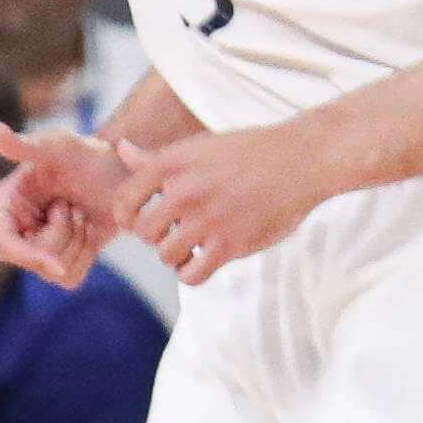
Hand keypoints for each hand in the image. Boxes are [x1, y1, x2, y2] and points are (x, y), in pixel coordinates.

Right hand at [0, 124, 130, 287]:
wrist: (118, 170)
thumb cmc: (86, 153)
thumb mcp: (59, 146)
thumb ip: (26, 145)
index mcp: (3, 204)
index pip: (5, 245)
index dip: (29, 257)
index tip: (57, 264)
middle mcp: (14, 228)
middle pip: (33, 261)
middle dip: (62, 238)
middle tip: (73, 207)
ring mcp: (36, 246)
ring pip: (54, 271)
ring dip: (78, 243)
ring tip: (80, 213)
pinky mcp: (59, 259)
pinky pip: (71, 277)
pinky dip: (87, 255)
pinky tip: (88, 228)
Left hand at [114, 121, 337, 282]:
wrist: (301, 159)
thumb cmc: (248, 151)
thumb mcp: (198, 147)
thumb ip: (156, 158)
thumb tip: (120, 151)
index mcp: (171, 164)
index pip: (122, 203)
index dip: (127, 216)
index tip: (142, 218)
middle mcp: (184, 192)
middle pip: (143, 233)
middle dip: (154, 236)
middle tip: (173, 230)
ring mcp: (207, 219)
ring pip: (165, 256)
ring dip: (176, 254)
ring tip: (192, 243)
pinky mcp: (231, 244)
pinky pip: (191, 275)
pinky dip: (192, 272)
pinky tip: (203, 258)